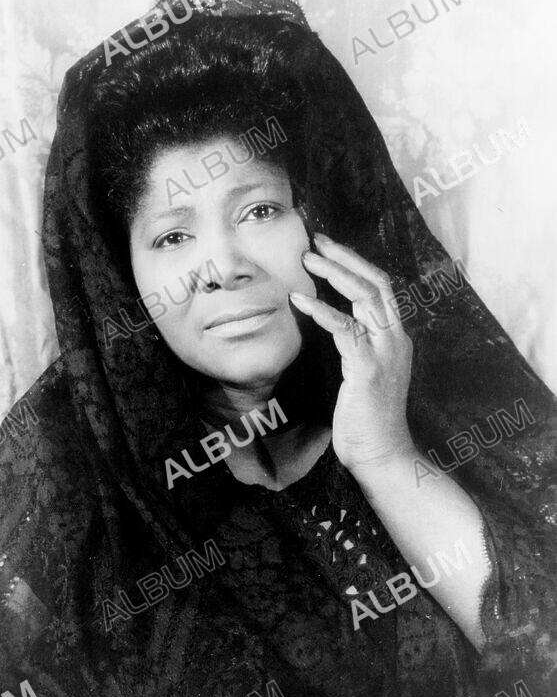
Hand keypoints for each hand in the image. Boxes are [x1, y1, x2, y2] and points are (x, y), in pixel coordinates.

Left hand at [289, 233, 414, 471]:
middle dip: (345, 257)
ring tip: (305, 260)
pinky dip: (322, 311)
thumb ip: (355, 348)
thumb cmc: (367, 421)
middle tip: (314, 241)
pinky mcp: (368, 369)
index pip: (380, 288)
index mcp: (396, 339)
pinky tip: (299, 300)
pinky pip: (345, 330)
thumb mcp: (363, 376)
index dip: (355, 264)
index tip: (327, 248)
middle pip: (375, 282)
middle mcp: (396, 340)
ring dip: (334, 274)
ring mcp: (385, 353)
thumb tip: (331, 325)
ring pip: (365, 297)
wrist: (383, 455)